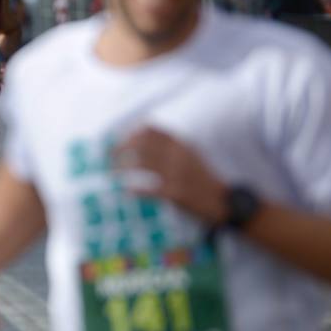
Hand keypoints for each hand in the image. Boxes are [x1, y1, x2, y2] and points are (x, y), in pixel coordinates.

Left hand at [113, 126, 227, 224]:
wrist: (222, 201)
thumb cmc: (200, 177)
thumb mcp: (188, 153)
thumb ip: (167, 145)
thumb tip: (137, 136)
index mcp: (181, 143)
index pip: (150, 130)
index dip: (129, 134)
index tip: (117, 140)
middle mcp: (178, 154)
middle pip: (141, 144)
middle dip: (120, 148)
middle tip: (109, 157)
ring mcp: (177, 173)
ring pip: (141, 163)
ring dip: (122, 167)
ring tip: (112, 172)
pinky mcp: (176, 193)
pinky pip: (148, 188)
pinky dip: (134, 189)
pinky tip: (127, 190)